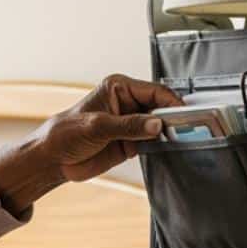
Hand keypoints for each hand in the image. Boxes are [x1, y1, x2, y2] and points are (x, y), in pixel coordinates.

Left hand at [0, 74, 184, 215]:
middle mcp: (128, 103)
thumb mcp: (97, 127)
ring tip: (190, 140)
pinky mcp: (131, 143)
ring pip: (161, 126)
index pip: (155, 91)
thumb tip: (157, 125)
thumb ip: (128, 126)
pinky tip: (174, 149)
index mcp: (119, 88)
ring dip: (172, 133)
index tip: (186, 115)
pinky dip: (164, 146)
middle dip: (175, 118)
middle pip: (162, 108)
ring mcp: (131, 124)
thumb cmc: (65, 134)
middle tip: (193, 129)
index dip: (172, 103)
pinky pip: (154, 142)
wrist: (52, 159)